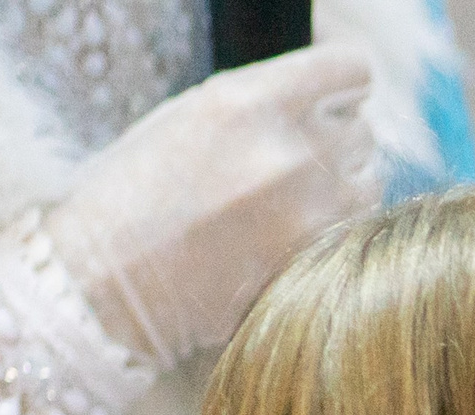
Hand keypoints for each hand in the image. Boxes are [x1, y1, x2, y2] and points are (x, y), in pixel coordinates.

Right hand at [46, 44, 378, 370]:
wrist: (105, 283)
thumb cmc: (134, 196)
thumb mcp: (190, 117)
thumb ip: (264, 104)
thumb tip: (321, 97)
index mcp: (250, 101)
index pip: (351, 71)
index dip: (343, 87)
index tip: (332, 100)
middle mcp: (290, 152)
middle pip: (362, 131)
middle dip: (333, 144)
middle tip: (289, 168)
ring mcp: (311, 214)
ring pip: (368, 185)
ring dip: (341, 192)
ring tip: (286, 208)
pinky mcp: (316, 265)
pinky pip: (356, 234)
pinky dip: (334, 235)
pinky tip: (286, 241)